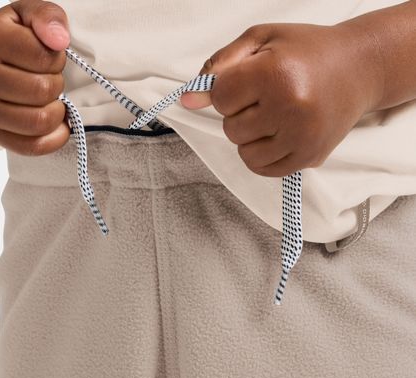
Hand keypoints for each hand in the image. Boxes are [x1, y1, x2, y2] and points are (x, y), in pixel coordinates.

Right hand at [0, 0, 70, 155]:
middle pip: (43, 90)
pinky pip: (32, 146)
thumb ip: (48, 17)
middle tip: (49, 80)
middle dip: (57, 85)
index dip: (57, 58)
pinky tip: (57, 124)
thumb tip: (59, 41)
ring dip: (57, 112)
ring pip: (40, 121)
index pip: (45, 57)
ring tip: (51, 100)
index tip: (50, 58)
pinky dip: (54, 138)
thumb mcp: (27, 17)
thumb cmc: (12, 41)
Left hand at [180, 23, 381, 176]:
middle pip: (231, 129)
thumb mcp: (261, 40)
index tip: (247, 81)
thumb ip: (220, 66)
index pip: (220, 99)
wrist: (358, 68)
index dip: (228, 90)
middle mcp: (290, 108)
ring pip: (245, 153)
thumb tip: (187, 100)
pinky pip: (264, 169)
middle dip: (240, 114)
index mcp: (275, 73)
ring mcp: (302, 137)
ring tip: (272, 117)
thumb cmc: (306, 50)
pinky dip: (262, 155)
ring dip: (250, 137)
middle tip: (265, 97)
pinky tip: (276, 135)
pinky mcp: (309, 157)